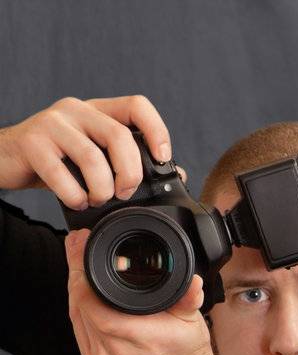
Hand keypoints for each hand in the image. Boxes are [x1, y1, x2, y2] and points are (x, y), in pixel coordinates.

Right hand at [0, 95, 170, 206]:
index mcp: (98, 111)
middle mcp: (76, 110)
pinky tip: (77, 201)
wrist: (6, 158)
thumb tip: (175, 172)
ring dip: (102, 189)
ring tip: (98, 200)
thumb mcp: (96, 156)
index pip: (137, 105)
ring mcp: (52, 123)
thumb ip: (130, 160)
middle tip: (124, 193)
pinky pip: (61, 174)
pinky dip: (75, 196)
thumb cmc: (57, 160)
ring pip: (93, 157)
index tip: (163, 159)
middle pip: (120, 136)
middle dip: (130, 173)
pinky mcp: (32, 142)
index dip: (157, 130)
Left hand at [64, 230, 220, 354]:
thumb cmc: (186, 353)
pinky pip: (79, 330)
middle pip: (80, 307)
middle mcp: (116, 352)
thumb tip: (192, 281)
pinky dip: (79, 310)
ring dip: (75, 292)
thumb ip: (189, 298)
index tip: (82, 253)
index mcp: (141, 339)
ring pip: (76, 317)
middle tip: (78, 253)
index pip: (95, 306)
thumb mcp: (192, 321)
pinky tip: (84, 297)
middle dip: (77, 278)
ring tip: (80, 271)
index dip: (83, 278)